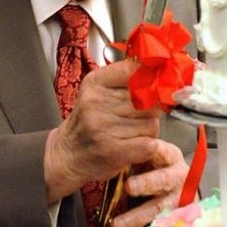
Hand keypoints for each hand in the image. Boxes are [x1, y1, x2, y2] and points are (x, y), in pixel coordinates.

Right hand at [43, 60, 162, 202]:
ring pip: (151, 123)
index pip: (135, 71)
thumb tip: (159, 75)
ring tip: (131, 133)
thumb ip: (125, 80)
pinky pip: (149, 144)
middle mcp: (96, 103)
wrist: (67, 155)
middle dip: (150, 109)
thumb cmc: (88, 122)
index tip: (152, 87)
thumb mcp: (98, 92)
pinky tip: (134, 146)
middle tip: (136, 117)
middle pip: (148, 99)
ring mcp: (103, 127)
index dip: (151, 81)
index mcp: (94, 83)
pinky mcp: (112, 151)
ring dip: (148, 130)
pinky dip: (148, 146)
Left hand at [110, 140, 188, 226]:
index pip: (159, 151)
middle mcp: (179, 175)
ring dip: (138, 217)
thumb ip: (134, 155)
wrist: (177, 187)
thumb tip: (112, 150)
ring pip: (161, 208)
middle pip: (164, 179)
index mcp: (169, 156)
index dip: (148, 153)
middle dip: (146, 183)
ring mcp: (182, 198)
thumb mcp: (146, 158)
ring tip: (117, 225)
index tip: (134, 155)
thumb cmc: (156, 170)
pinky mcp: (181, 218)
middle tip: (129, 187)